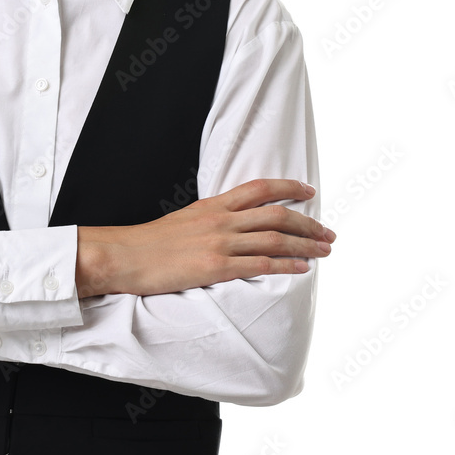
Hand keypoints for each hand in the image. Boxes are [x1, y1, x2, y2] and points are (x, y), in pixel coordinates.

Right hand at [76, 178, 334, 297]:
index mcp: (213, 205)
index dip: (289, 187)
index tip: (310, 192)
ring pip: (275, 239)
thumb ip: (211, 218)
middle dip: (308, 222)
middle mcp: (221, 220)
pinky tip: (302, 268)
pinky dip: (287, 265)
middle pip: (276, 214)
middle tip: (328, 232)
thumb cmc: (151, 242)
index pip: (259, 188)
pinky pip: (261, 264)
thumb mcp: (184, 218)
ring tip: (325, 250)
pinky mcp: (216, 267)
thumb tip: (233, 224)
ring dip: (305, 245)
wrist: (126, 255)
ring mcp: (220, 243)